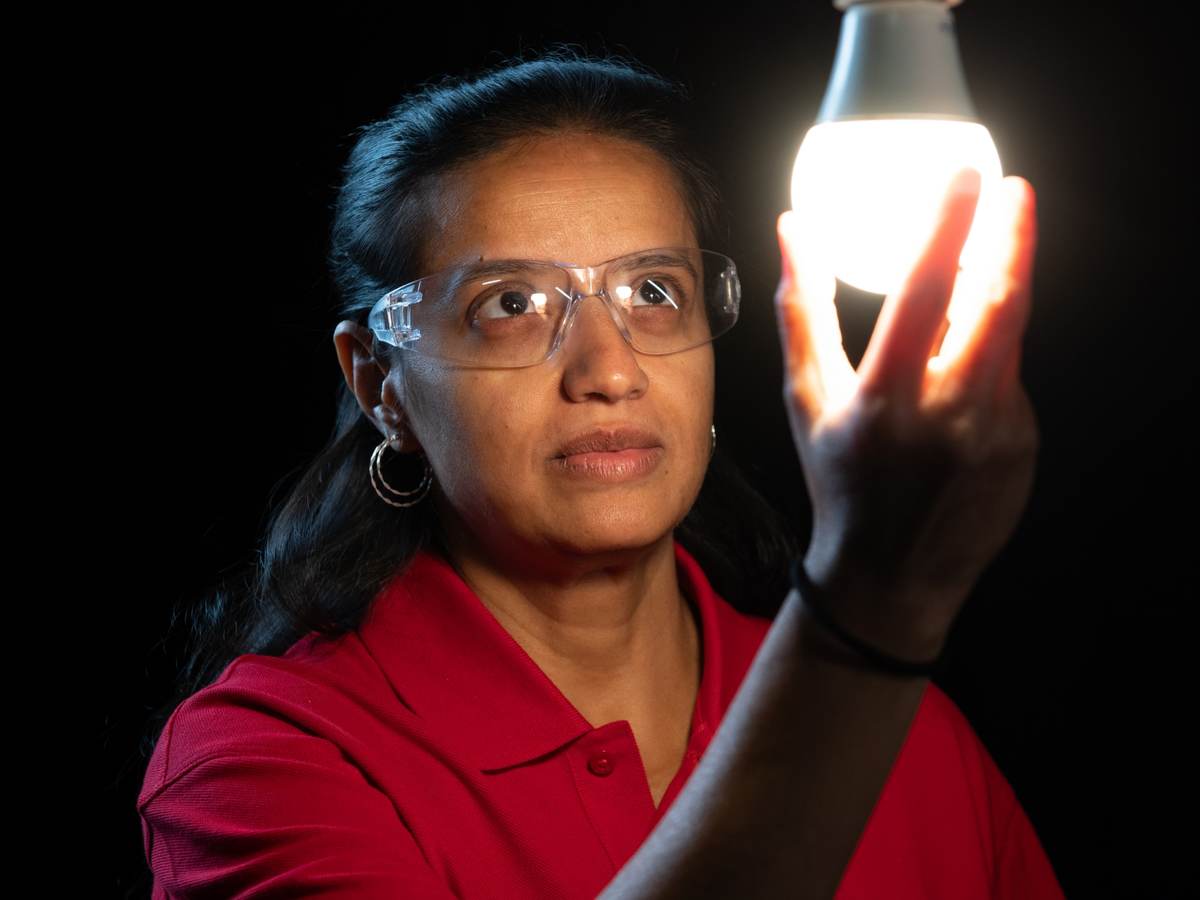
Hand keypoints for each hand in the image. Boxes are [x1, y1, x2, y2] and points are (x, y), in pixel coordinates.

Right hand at [774, 167, 1039, 659]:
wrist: (890, 573)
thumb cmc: (839, 481)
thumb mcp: (807, 400)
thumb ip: (802, 311)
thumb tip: (792, 230)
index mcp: (886, 397)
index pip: (928, 293)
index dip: (953, 225)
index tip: (969, 174)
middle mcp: (949, 412)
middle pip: (997, 303)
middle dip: (1010, 235)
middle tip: (1011, 188)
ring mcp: (996, 430)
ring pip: (1012, 332)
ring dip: (1006, 279)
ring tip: (997, 242)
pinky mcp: (1024, 443)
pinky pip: (1012, 375)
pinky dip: (992, 351)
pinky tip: (963, 364)